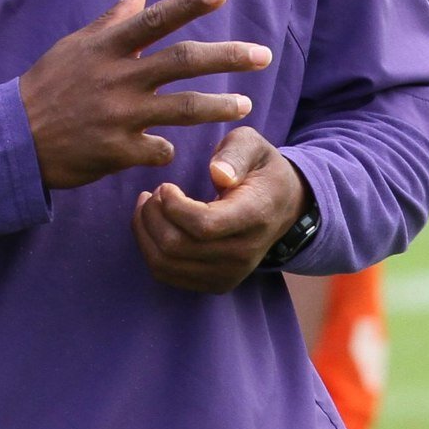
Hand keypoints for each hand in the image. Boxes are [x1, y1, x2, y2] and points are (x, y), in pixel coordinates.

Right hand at [18, 0, 270, 189]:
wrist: (14, 138)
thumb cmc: (46, 85)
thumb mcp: (75, 46)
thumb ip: (112, 21)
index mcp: (107, 47)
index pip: (155, 20)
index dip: (188, 4)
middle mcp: (118, 78)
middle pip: (183, 62)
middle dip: (227, 56)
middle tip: (263, 54)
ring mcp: (119, 116)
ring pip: (183, 109)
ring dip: (219, 106)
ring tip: (246, 104)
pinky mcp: (117, 151)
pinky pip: (159, 150)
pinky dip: (169, 149)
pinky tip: (171, 150)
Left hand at [131, 125, 308, 293]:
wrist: (282, 206)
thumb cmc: (259, 168)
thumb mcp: (252, 145)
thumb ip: (235, 153)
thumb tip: (218, 173)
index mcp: (254, 216)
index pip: (204, 225)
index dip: (173, 206)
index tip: (166, 186)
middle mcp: (243, 253)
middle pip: (176, 247)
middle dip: (152, 216)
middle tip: (153, 193)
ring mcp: (229, 274)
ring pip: (165, 265)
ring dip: (145, 232)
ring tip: (148, 205)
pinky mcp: (216, 283)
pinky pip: (167, 274)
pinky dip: (150, 248)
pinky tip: (154, 223)